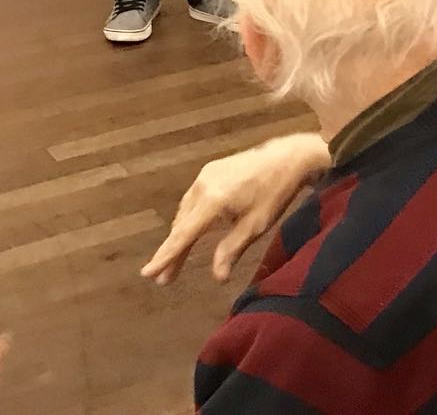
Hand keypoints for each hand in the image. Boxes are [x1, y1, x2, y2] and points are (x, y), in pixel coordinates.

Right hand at [141, 132, 328, 285]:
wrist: (289, 157)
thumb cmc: (276, 192)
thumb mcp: (256, 225)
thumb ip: (232, 249)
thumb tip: (217, 277)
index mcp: (213, 200)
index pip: (183, 235)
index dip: (165, 256)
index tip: (147, 274)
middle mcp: (203, 186)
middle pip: (181, 225)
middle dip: (173, 251)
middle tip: (164, 279)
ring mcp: (206, 175)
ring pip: (185, 212)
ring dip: (181, 235)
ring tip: (176, 260)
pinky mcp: (211, 170)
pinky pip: (193, 199)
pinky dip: (189, 218)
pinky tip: (191, 231)